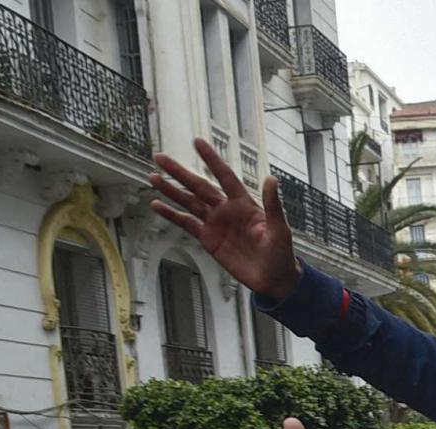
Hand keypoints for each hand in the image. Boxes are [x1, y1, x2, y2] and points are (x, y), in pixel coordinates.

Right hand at [149, 139, 300, 301]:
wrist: (273, 279)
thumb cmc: (281, 254)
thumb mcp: (279, 229)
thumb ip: (273, 205)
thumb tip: (272, 179)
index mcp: (243, 203)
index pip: (224, 176)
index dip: (211, 160)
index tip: (197, 142)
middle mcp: (226, 209)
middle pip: (199, 186)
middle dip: (180, 172)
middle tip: (160, 158)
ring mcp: (216, 224)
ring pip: (189, 202)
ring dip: (171, 191)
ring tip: (154, 177)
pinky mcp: (208, 239)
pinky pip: (186, 223)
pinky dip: (171, 214)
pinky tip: (157, 205)